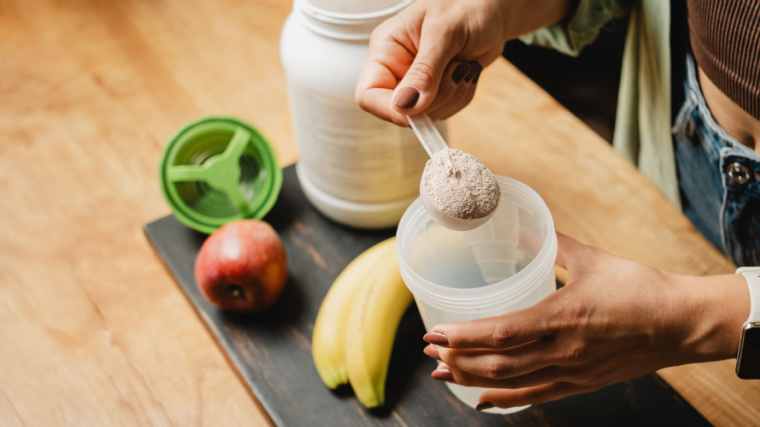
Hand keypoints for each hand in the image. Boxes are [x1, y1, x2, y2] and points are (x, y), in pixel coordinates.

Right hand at [355, 0, 507, 125]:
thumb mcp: (444, 33)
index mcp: (386, 49)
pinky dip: (462, 96)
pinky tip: (467, 71)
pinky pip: (444, 111)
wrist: (492, 8)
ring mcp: (417, 83)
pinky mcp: (436, 91)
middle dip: (435, 99)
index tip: (421, 107)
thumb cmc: (467, 6)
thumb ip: (424, 71)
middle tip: (457, 69)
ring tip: (464, 65)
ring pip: (426, 115)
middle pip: (401, 111)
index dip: (391, 109)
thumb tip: (405, 105)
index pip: (368, 94)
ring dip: (453, 96)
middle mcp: (397, 69)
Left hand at [422, 233, 748, 409]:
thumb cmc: (640, 288)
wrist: (682, 324)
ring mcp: (572, 372)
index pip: (502, 332)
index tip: (436, 332)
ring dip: (473, 379)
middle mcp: (564, 351)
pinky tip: (481, 400)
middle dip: (459, 358)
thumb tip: (518, 223)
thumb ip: (551, 242)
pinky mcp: (581, 384)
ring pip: (512, 383)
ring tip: (443, 373)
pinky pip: (536, 397)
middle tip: (429, 350)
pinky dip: (504, 399)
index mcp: (564, 317)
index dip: (464, 335)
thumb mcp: (591, 259)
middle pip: (499, 363)